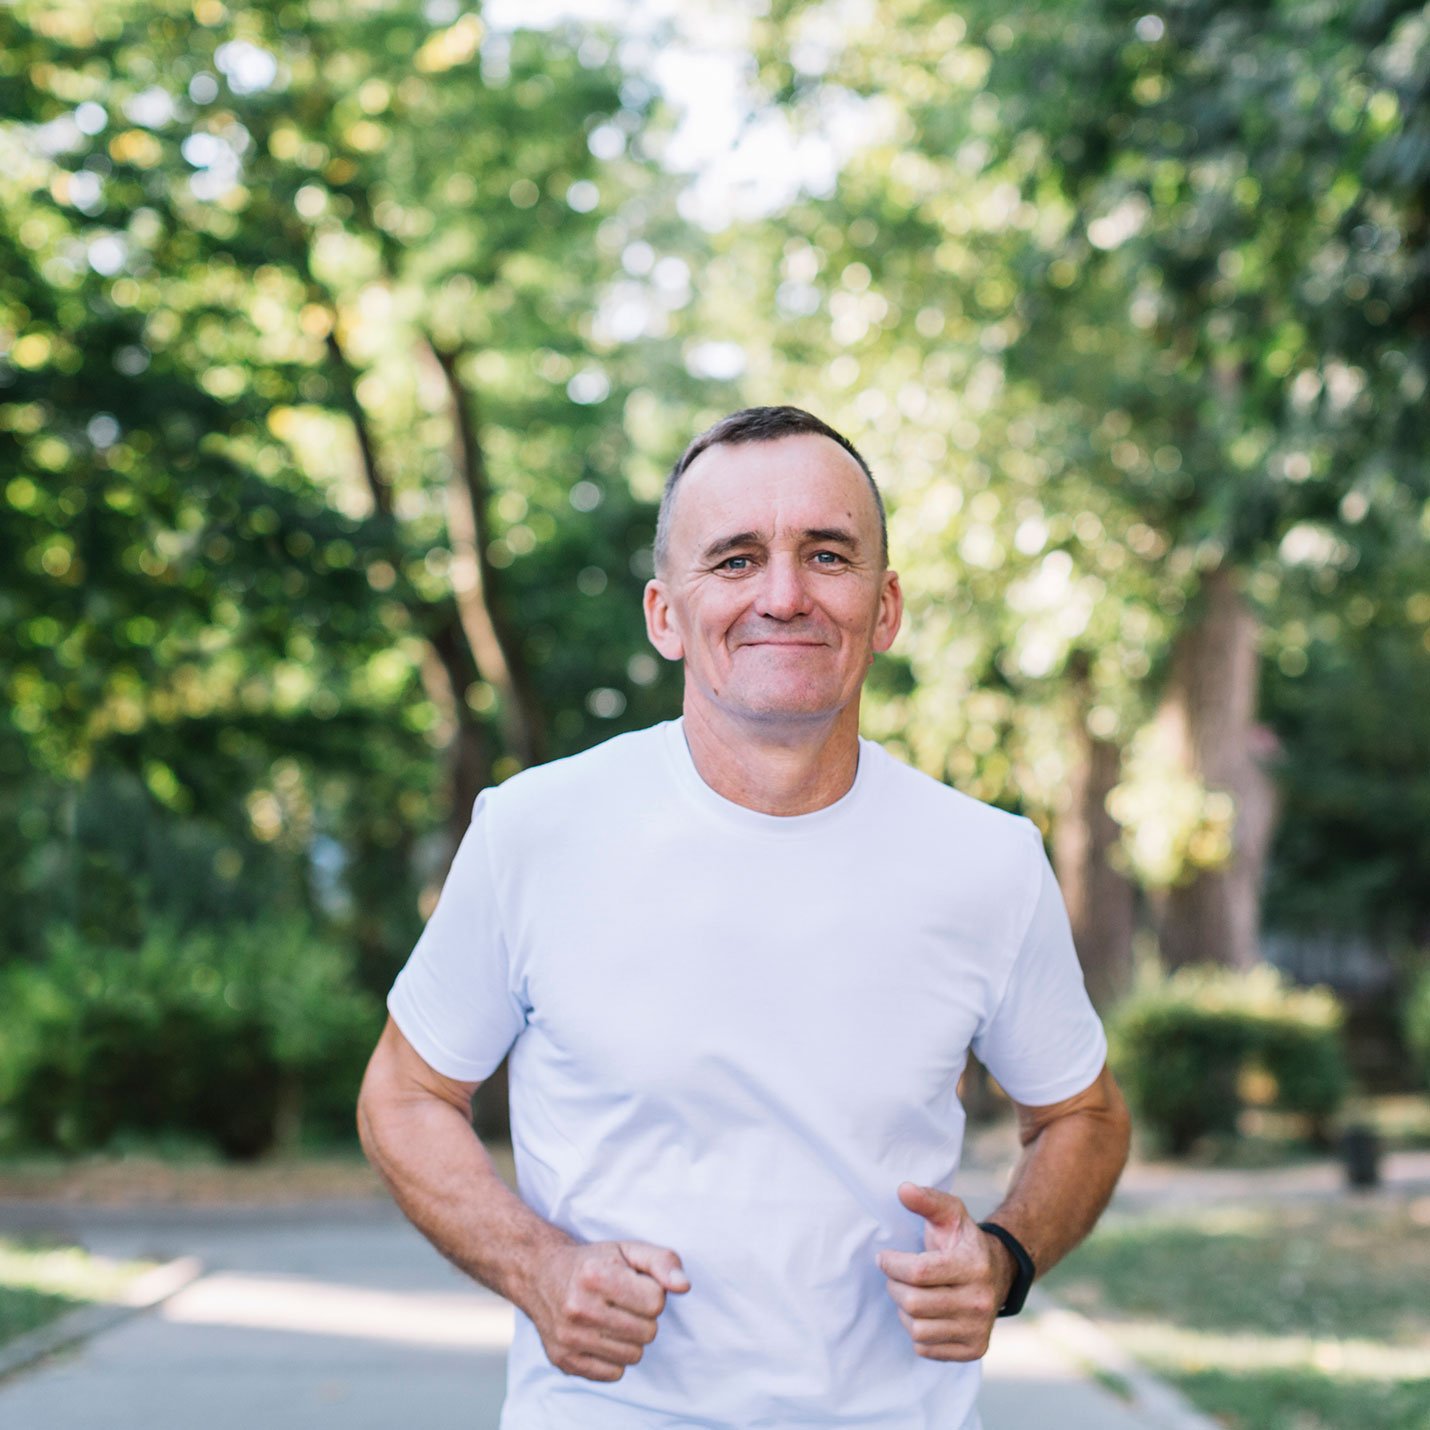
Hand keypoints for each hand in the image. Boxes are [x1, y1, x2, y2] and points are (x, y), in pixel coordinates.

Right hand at [527, 1239, 689, 1381]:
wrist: (541, 1274)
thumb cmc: (593, 1262)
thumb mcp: (628, 1250)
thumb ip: (662, 1261)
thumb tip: (684, 1286)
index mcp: (596, 1275)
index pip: (656, 1302)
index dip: (652, 1293)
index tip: (635, 1285)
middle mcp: (579, 1308)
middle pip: (648, 1332)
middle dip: (643, 1317)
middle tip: (624, 1303)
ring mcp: (569, 1338)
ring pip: (633, 1355)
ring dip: (631, 1338)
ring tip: (613, 1318)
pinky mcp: (564, 1361)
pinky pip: (614, 1374)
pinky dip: (614, 1357)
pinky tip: (601, 1335)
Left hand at [877, 1182, 1013, 1361]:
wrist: (1001, 1272)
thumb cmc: (964, 1241)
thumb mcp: (950, 1214)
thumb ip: (927, 1200)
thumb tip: (902, 1189)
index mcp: (974, 1266)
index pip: (919, 1273)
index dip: (892, 1264)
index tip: (883, 1257)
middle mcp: (981, 1301)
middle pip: (914, 1303)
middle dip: (894, 1287)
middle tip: (893, 1277)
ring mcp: (979, 1329)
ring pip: (918, 1329)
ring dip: (903, 1311)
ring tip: (908, 1294)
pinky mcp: (975, 1350)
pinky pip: (927, 1349)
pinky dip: (916, 1332)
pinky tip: (924, 1313)